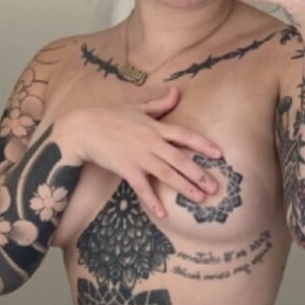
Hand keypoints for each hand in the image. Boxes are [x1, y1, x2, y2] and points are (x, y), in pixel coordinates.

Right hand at [68, 86, 223, 218]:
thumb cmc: (110, 116)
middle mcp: (151, 142)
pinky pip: (143, 188)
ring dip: (184, 187)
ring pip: (167, 174)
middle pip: (180, 159)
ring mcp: (140, 157)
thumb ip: (159, 103)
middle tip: (216, 187)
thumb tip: (176, 91)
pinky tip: (163, 213)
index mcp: (156, 127)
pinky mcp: (127, 170)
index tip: (219, 154)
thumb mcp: (137, 107)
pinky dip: (153, 202)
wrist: (84, 128)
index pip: (185, 135)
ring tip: (200, 199)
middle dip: (199, 174)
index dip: (203, 144)